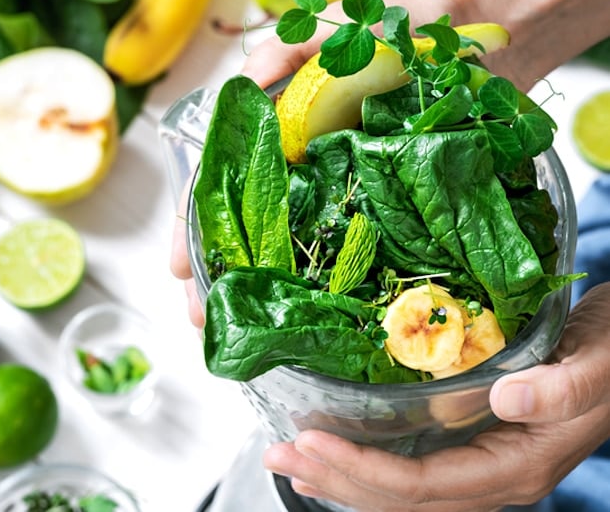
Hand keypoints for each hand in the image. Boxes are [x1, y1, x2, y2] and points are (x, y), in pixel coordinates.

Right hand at [169, 0, 459, 327]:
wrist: (480, 43)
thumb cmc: (406, 35)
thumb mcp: (338, 33)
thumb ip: (285, 52)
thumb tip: (243, 87)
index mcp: (283, 135)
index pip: (223, 182)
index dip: (196, 224)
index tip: (180, 266)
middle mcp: (303, 169)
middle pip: (247, 225)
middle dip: (218, 272)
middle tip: (202, 315)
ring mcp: (341, 191)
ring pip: (290, 245)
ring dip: (259, 288)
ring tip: (237, 327)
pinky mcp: (383, 206)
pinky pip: (349, 248)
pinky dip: (321, 284)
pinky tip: (302, 314)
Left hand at [262, 282, 609, 511]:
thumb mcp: (599, 360)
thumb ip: (562, 387)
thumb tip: (505, 401)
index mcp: (515, 465)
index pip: (425, 487)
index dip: (364, 471)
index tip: (313, 440)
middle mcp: (492, 476)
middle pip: (401, 500)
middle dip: (336, 480)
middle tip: (279, 453)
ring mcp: (479, 464)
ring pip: (400, 492)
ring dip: (342, 477)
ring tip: (291, 459)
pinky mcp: (469, 443)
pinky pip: (410, 472)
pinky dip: (366, 466)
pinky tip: (335, 454)